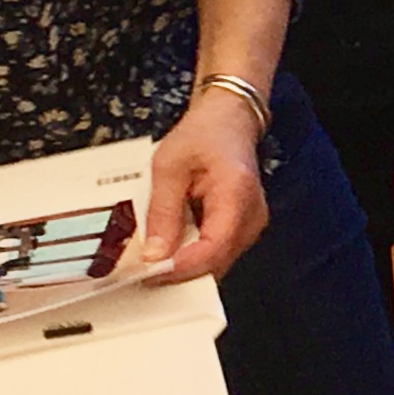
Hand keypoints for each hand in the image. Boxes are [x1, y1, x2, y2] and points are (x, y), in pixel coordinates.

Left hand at [142, 94, 268, 282]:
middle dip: (179, 272)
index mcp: (236, 194)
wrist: (228, 119)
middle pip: (216, 263)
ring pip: (216, 263)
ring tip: (152, 256)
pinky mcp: (243, 228)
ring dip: (184, 264)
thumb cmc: (201, 135)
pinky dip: (192, 254)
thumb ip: (163, 211)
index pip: (213, 248)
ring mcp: (251, 225)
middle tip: (140, 271)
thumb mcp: (169, 166)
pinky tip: (170, 245)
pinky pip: (217, 252)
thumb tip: (155, 256)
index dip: (181, 267)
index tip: (148, 275)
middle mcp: (252, 216)